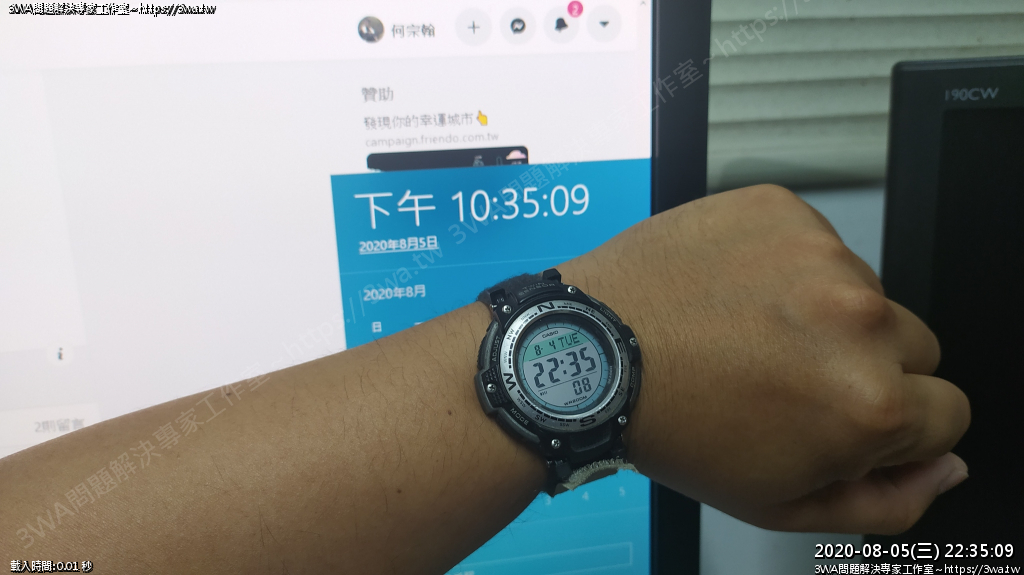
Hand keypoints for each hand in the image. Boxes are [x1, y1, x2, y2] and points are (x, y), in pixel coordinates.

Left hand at [560, 185, 970, 533]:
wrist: (594, 355)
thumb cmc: (674, 427)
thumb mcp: (779, 502)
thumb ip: (885, 500)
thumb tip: (946, 467)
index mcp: (869, 403)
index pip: (947, 413)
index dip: (896, 424)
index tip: (847, 415)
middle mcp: (859, 320)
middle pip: (914, 347)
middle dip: (866, 366)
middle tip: (788, 376)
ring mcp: (821, 255)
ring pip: (864, 291)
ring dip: (822, 311)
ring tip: (746, 333)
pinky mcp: (782, 211)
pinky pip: (815, 243)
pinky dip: (784, 265)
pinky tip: (732, 293)